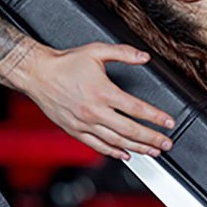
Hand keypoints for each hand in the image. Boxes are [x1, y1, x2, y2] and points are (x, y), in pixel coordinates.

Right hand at [20, 42, 175, 159]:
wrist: (37, 74)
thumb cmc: (65, 63)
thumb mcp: (96, 51)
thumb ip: (123, 53)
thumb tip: (144, 56)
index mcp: (104, 92)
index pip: (137, 108)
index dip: (156, 117)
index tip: (169, 123)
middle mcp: (95, 111)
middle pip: (130, 129)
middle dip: (152, 138)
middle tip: (166, 144)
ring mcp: (84, 123)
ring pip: (116, 141)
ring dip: (136, 148)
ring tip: (152, 152)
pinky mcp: (74, 130)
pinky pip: (96, 146)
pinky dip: (112, 152)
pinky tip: (124, 154)